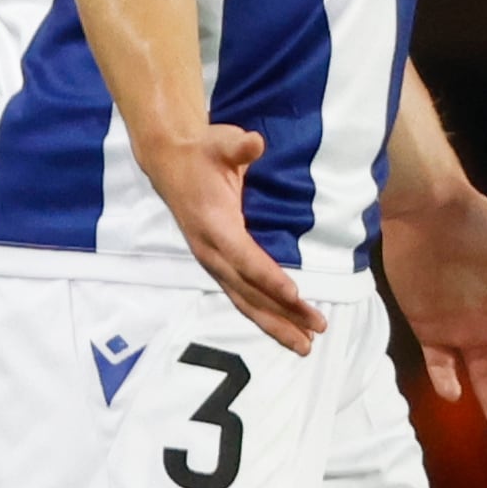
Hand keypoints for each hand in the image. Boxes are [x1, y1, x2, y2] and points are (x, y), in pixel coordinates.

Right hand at [132, 123, 322, 355]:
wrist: (169, 164)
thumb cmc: (201, 152)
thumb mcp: (218, 142)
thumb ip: (237, 146)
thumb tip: (254, 143)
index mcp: (213, 224)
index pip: (243, 256)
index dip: (268, 276)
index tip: (294, 294)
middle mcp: (211, 250)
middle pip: (248, 289)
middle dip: (282, 312)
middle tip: (316, 327)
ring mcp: (213, 262)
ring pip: (245, 300)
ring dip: (275, 324)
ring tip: (306, 345)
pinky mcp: (219, 266)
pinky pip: (242, 297)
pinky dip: (264, 315)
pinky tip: (285, 330)